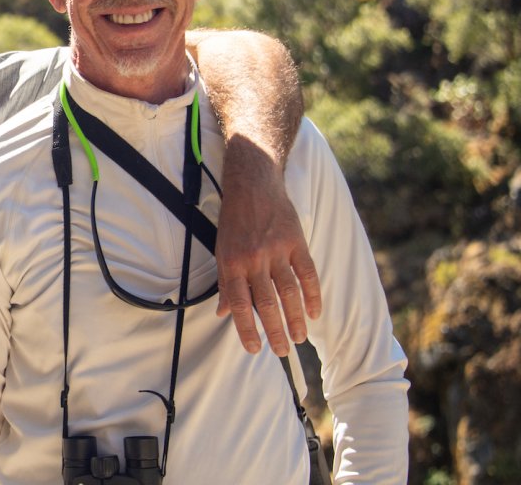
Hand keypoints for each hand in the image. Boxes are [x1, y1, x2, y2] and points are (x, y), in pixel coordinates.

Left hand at [214, 138, 321, 356]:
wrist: (253, 184)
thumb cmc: (234, 220)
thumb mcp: (221, 249)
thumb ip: (226, 283)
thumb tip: (223, 313)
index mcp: (231, 263)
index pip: (239, 304)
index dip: (246, 329)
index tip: (254, 349)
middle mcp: (253, 259)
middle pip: (266, 302)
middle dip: (274, 330)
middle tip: (281, 352)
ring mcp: (277, 250)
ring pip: (288, 292)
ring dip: (295, 318)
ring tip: (299, 339)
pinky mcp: (296, 241)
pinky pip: (307, 273)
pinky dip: (313, 295)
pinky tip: (314, 313)